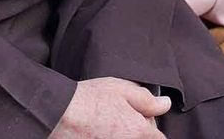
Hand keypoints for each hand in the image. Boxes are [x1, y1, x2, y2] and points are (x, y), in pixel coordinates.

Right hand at [48, 77, 170, 138]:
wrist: (59, 114)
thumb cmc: (88, 100)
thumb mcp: (121, 89)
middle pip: (142, 138)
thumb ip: (147, 99)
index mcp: (141, 131)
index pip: (159, 137)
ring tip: (106, 124)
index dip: (149, 124)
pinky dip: (107, 136)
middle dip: (135, 128)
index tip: (138, 116)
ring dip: (122, 133)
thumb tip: (165, 104)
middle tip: (117, 116)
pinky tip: (98, 130)